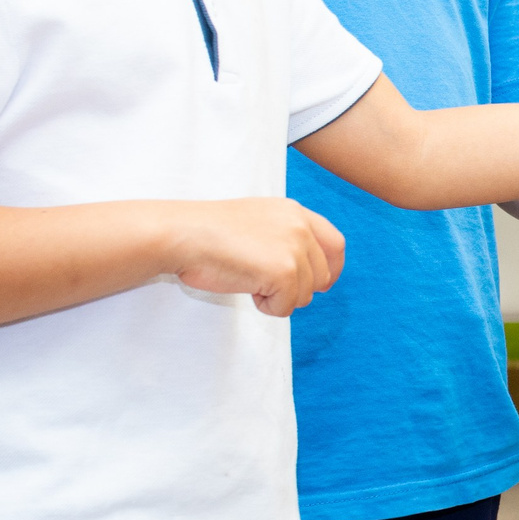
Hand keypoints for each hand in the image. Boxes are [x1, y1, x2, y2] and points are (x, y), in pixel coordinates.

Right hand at [169, 198, 345, 316]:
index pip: (335, 243)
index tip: (320, 285)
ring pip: (305, 295)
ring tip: (247, 279)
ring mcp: (295, 248)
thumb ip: (284, 236)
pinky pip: (286, 307)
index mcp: (295, 211)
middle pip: (323, 276)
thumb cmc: (208, 233)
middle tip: (268, 288)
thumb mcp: (257, 221)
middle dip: (299, 289)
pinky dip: (266, 307)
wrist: (183, 235)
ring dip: (277, 298)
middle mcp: (301, 226)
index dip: (331, 268)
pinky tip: (245, 288)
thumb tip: (304, 270)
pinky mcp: (286, 272)